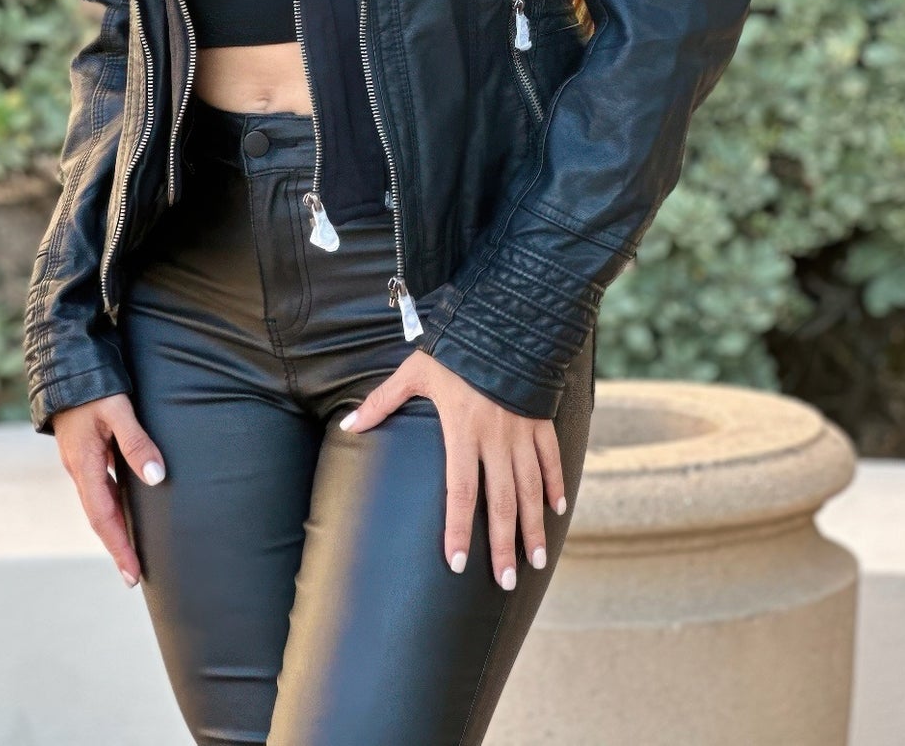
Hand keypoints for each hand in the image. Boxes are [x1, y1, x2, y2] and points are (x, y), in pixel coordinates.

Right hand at [52, 392, 166, 586]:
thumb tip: (157, 478)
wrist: (63, 360)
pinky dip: (112, 503)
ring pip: (98, 501)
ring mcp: (79, 459)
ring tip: (132, 548)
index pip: (103, 518)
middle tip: (134, 574)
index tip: (133, 575)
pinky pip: (99, 485)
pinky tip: (125, 505)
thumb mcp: (118, 410)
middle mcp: (79, 468)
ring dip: (114, 526)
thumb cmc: (93, 383)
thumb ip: (137, 442)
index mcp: (84, 465)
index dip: (119, 548)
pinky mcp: (84, 449)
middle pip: (99, 516)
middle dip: (116, 546)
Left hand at [338, 351, 565, 589]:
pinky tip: (556, 512)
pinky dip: (555, 485)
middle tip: (506, 583)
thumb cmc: (453, 347)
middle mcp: (496, 437)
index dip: (459, 530)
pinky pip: (551, 458)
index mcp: (462, 430)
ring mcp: (522, 430)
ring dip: (533, 527)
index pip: (460, 491)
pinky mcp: (540, 420)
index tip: (457, 564)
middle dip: (503, 545)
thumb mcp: (414, 370)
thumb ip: (383, 401)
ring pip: (531, 488)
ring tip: (535, 561)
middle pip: (502, 501)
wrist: (502, 320)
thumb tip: (349, 425)